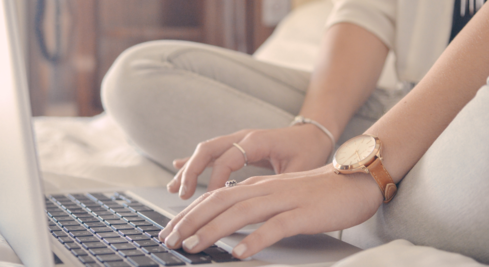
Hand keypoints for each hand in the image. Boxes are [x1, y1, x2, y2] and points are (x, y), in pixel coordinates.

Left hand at [158, 165, 383, 258]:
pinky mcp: (303, 214)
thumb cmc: (319, 193)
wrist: (357, 180)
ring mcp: (284, 200)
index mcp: (258, 187)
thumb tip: (228, 224)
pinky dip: (255, 240)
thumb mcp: (281, 196)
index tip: (170, 230)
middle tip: (169, 240)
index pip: (214, 198)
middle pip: (219, 203)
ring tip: (192, 246)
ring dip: (212, 231)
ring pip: (240, 213)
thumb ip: (255, 206)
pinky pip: (275, 227)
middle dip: (190, 222)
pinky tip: (239, 253)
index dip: (189, 214)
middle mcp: (266, 190)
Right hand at [168, 124, 333, 198]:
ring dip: (188, 169)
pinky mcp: (236, 146)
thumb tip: (261, 202)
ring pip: (205, 151)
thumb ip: (279, 182)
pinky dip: (194, 162)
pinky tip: (178, 169)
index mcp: (258, 140)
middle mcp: (244, 137)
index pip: (228, 159)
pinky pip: (211, 153)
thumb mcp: (300, 169)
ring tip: (174, 190)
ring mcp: (238, 140)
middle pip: (208, 150)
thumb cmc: (309, 151)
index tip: (210, 200)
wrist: (314, 134)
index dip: (216, 180)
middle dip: (192, 172)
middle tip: (182, 195)